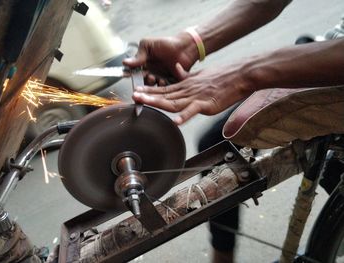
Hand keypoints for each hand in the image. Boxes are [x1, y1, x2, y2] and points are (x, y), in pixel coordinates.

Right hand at [123, 33, 198, 84]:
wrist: (184, 47)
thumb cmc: (166, 44)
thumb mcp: (148, 46)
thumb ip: (138, 55)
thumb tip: (125, 63)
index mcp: (144, 66)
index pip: (134, 74)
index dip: (131, 77)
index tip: (128, 77)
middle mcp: (151, 74)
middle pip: (143, 84)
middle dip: (143, 84)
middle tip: (148, 76)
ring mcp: (161, 80)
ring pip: (153, 88)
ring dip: (153, 84)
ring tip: (156, 78)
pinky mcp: (171, 84)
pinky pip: (165, 90)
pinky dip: (163, 86)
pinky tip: (164, 80)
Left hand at [133, 62, 254, 123]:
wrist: (238, 76)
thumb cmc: (221, 77)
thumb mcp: (201, 75)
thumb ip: (187, 75)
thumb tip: (178, 70)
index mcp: (186, 85)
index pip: (165, 88)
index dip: (151, 90)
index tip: (138, 91)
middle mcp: (188, 90)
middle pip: (165, 94)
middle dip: (149, 96)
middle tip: (134, 96)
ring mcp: (196, 97)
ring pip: (174, 101)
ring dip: (159, 102)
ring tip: (145, 103)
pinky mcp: (206, 103)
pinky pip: (194, 110)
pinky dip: (185, 116)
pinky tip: (176, 121)